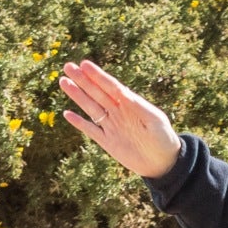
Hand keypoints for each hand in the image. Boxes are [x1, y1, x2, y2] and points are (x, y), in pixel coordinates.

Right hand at [57, 60, 183, 179]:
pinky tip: (67, 113)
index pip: (110, 86)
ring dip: (77, 95)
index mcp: (129, 104)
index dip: (97, 75)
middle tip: (68, 66)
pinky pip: (90, 130)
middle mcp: (118, 112)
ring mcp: (111, 126)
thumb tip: (122, 91)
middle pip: (96, 93)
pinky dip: (78, 122)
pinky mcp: (107, 142)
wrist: (163, 162)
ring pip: (90, 108)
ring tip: (64, 82)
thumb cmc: (163, 138)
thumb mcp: (154, 119)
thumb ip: (138, 106)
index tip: (85, 64)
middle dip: (82, 80)